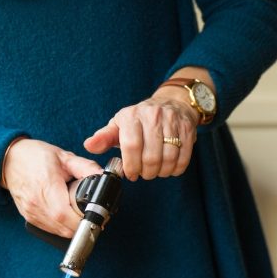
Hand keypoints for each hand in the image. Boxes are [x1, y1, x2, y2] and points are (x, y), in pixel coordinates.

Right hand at [2, 138, 102, 237]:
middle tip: (94, 215)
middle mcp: (36, 203)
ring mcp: (31, 213)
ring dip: (74, 228)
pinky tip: (68, 216)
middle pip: (65, 227)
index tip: (97, 215)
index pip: (66, 214)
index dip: (84, 219)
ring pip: (59, 232)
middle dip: (83, 225)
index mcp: (46, 186)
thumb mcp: (64, 157)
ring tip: (82, 215)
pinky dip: (62, 227)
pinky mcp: (29, 218)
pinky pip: (50, 230)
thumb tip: (104, 178)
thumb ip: (86, 167)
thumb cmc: (36, 156)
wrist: (10, 160)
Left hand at [83, 92, 198, 180]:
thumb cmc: (140, 120)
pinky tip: (170, 168)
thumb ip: (104, 137)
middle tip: (145, 174)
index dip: (131, 165)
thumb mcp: (119, 125)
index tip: (131, 174)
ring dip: (162, 172)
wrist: (171, 103)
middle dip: (147, 172)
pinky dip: (176, 168)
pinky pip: (184, 156)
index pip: (131, 145)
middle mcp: (153, 115)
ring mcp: (172, 120)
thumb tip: (89, 146)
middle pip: (151, 155)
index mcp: (132, 115)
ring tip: (157, 172)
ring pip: (169, 157)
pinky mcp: (187, 128)